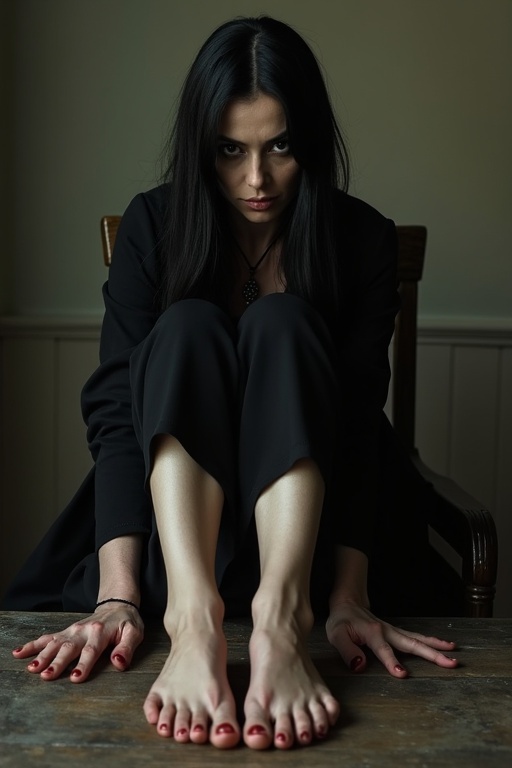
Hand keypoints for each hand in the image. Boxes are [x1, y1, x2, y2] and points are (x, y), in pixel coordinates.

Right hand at [11, 603, 143, 681]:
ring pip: (54, 643)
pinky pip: (47, 637)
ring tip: (32, 668)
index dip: (83, 665)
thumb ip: (127, 647)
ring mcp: (72, 631)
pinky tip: (19, 653)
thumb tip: (119, 663)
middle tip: (47, 676)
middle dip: (58, 662)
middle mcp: (84, 630)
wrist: (117, 605)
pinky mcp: (65, 632)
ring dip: (42, 655)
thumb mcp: (134, 633)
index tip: (75, 678)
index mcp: (101, 632)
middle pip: (69, 648)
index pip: (91, 650)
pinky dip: (32, 645)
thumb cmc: (126, 622)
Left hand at [325, 600, 457, 677]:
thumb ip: (347, 650)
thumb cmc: (341, 620)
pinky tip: (443, 645)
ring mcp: (393, 630)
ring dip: (435, 646)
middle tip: (450, 663)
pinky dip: (430, 641)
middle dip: (431, 654)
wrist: (347, 603)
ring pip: (417, 639)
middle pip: (411, 644)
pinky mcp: (396, 632)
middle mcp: (387, 630)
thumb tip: (360, 666)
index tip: (402, 675)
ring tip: (453, 653)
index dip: (392, 662)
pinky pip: (415, 637)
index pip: (383, 650)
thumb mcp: (336, 635)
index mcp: (372, 632)